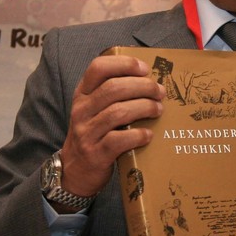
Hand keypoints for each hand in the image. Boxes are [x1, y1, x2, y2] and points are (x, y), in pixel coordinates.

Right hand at [59, 55, 163, 195]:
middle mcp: (82, 110)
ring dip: (144, 108)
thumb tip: (150, 83)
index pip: (98, 67)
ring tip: (158, 110)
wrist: (75, 171)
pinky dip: (138, 135)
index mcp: (83, 94)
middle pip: (114, 88)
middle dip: (143, 87)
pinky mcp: (96, 153)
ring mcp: (87, 132)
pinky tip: (148, 135)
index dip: (124, 64)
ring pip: (118, 112)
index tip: (145, 69)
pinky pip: (119, 140)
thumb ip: (112, 95)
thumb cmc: (94, 135)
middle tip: (160, 92)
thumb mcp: (94, 110)